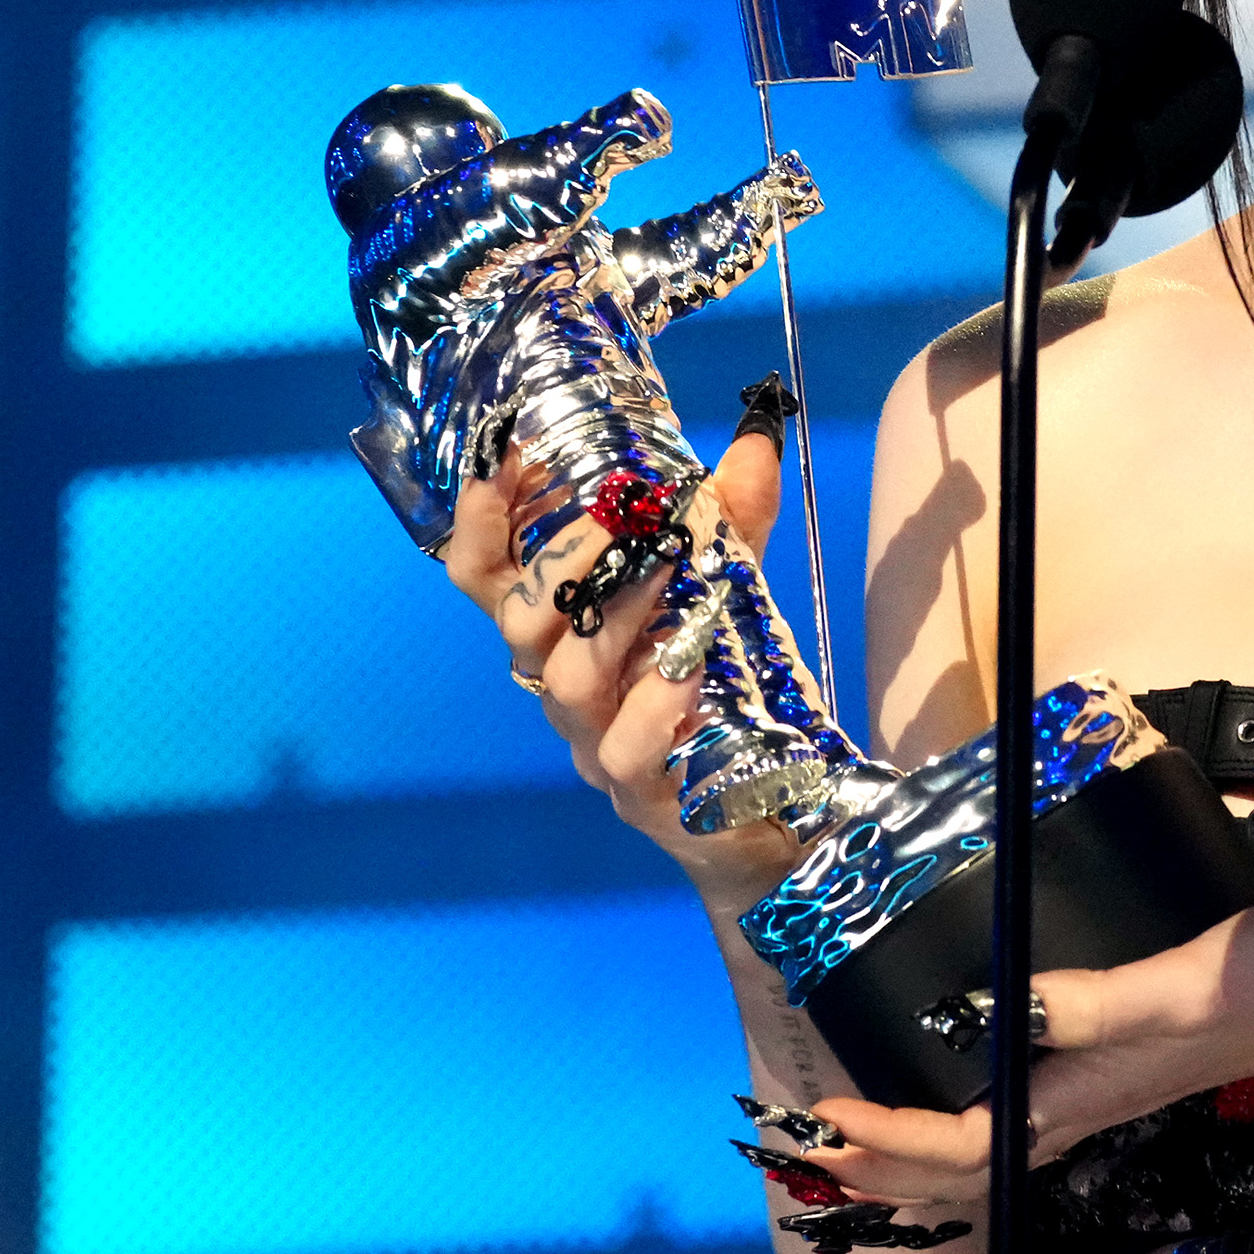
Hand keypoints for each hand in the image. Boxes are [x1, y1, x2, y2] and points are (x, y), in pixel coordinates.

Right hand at [443, 426, 801, 909]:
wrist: (772, 812)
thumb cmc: (728, 692)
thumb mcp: (728, 593)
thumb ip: (735, 523)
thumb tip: (753, 441)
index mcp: (565, 637)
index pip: (489, 583)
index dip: (480, 527)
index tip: (505, 462)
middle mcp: (564, 690)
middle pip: (523, 624)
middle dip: (567, 559)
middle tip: (626, 508)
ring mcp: (594, 747)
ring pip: (569, 680)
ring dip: (617, 615)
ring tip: (672, 566)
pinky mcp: (641, 796)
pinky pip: (625, 751)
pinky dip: (654, 704)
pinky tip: (691, 666)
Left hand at [795, 905, 1253, 1206]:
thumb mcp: (1175, 984)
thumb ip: (1096, 1003)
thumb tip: (1011, 1006)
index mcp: (1074, 1098)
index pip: (959, 1146)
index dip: (888, 1139)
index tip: (829, 1117)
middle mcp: (1070, 1115)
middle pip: (952, 1172)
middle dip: (873, 1167)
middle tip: (801, 1148)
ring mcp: (1085, 1105)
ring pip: (973, 1160)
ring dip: (901, 1160)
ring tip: (842, 1147)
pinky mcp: (1100, 1084)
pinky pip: (1001, 1135)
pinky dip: (946, 1141)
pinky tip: (932, 1121)